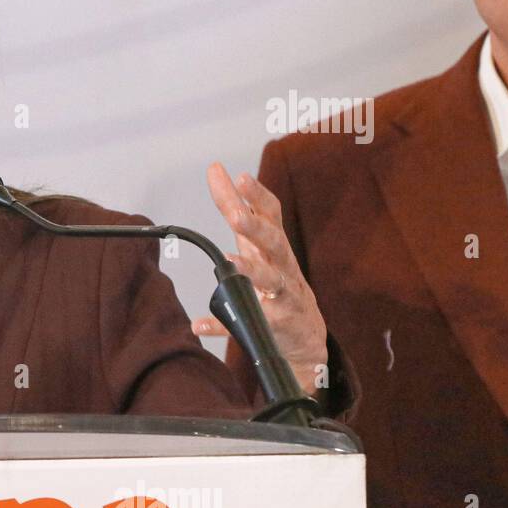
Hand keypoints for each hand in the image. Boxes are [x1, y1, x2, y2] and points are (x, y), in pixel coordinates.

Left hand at [192, 162, 327, 395]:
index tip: (239, 177)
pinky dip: (222, 324)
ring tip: (229, 263)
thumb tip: (215, 171)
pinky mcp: (276, 324)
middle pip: (273, 242)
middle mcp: (283, 266)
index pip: (270, 214)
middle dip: (255, 228)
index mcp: (275, 246)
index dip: (256, 196)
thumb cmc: (278, 280)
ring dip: (249, 271)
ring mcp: (283, 295)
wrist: (307, 335)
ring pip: (270, 280)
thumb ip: (235, 209)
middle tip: (235, 216)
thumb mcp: (257, 244)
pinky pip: (248, 322)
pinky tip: (200, 324)